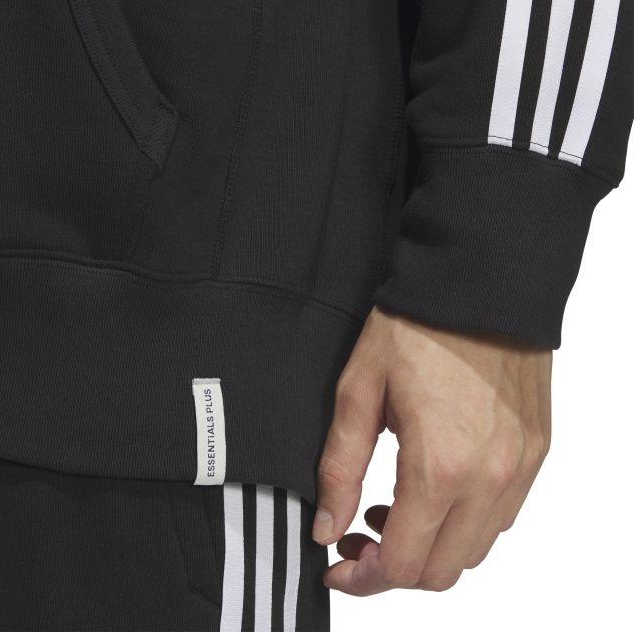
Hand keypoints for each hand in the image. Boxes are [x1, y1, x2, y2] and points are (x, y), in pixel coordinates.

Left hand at [314, 306, 551, 593]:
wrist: (478, 285)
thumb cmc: (415, 330)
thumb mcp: (358, 392)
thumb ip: (340, 468)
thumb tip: (327, 526)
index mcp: (439, 466)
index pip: (402, 564)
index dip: (363, 577)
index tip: (338, 563)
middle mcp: (489, 479)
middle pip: (442, 571)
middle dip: (393, 568)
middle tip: (358, 535)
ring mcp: (519, 468)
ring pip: (474, 549)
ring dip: (430, 546)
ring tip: (393, 509)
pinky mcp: (534, 452)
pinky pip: (501, 515)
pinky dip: (464, 522)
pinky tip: (436, 488)